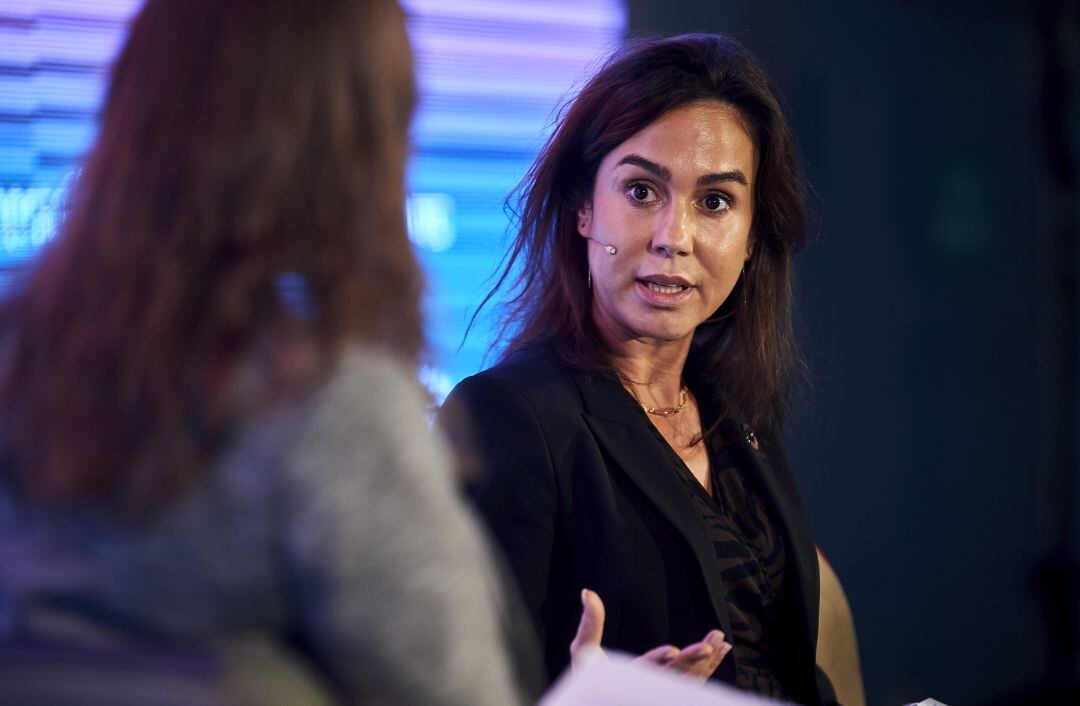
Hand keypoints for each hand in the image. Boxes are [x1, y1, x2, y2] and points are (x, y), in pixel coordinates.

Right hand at [570, 588, 731, 680]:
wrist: (597, 702)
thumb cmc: (588, 679)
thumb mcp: (583, 653)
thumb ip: (589, 625)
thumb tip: (587, 591)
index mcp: (625, 679)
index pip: (644, 670)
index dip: (658, 659)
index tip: (672, 650)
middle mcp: (647, 690)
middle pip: (673, 677)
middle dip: (691, 661)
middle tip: (708, 647)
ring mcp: (662, 694)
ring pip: (689, 681)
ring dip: (707, 662)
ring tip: (719, 640)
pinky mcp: (673, 693)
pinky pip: (696, 683)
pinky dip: (710, 668)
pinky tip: (722, 650)